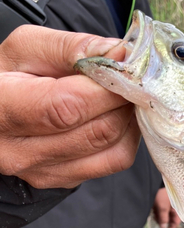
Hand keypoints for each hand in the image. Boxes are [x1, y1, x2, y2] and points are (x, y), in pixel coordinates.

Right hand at [0, 25, 140, 188]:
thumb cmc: (7, 75)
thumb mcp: (28, 48)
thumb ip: (74, 48)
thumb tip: (120, 55)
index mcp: (1, 109)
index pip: (68, 107)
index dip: (107, 88)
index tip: (126, 70)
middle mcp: (19, 151)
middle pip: (98, 130)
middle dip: (123, 100)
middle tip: (127, 79)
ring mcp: (43, 171)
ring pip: (113, 149)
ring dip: (128, 118)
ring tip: (119, 95)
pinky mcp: (63, 179)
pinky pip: (115, 161)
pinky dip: (126, 136)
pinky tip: (114, 115)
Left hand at [153, 187, 180, 227]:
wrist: (155, 183)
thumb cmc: (161, 194)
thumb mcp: (162, 207)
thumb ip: (163, 218)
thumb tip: (163, 227)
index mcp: (177, 208)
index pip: (176, 221)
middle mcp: (173, 207)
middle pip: (169, 218)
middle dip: (163, 220)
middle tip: (157, 219)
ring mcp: (168, 204)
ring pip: (164, 215)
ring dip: (159, 216)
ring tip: (154, 212)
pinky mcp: (162, 202)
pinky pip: (160, 210)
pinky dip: (157, 211)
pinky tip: (153, 208)